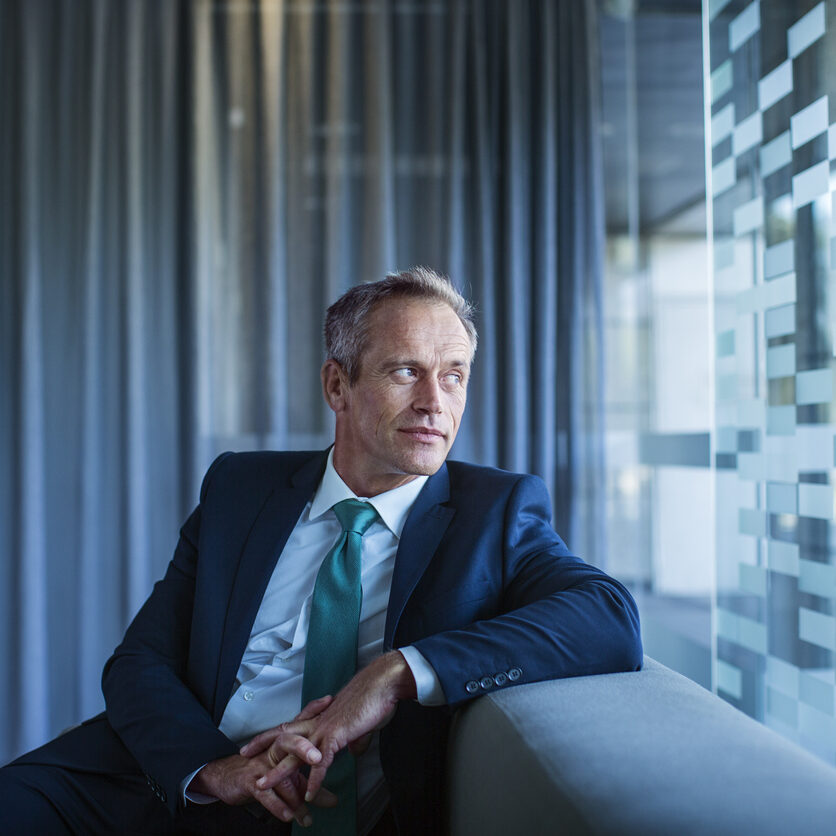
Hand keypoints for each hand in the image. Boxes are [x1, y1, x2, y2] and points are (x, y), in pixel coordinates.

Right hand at [189, 696, 336, 824]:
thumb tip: (334, 801)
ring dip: (294, 793)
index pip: (301, 722)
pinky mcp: (251, 781)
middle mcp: (274, 749)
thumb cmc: (263, 770)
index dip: (313, 710)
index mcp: (284, 741)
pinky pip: (266, 794)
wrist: (227, 776)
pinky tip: (288, 815)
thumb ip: (311, 786)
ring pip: (279, 772)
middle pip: (289, 740)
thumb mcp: (289, 776)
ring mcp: (262, 764)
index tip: (328, 701)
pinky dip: (277, 805)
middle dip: (303, 747)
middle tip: (318, 757)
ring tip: (307, 804)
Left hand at [248, 651, 416, 802]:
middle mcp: (319, 722)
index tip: (259, 740)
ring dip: (278, 772)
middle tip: (243, 754)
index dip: (275, 733)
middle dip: (262, 745)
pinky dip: (314, 779)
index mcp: (322, 718)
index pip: (293, 726)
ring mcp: (325, 729)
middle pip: (284, 736)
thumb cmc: (373, 699)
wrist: (381, 685)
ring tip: (263, 785)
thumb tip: (355, 750)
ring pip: (295, 754)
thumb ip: (354, 739)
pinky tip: (308, 793)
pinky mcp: (337, 736)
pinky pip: (321, 763)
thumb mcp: (360, 724)